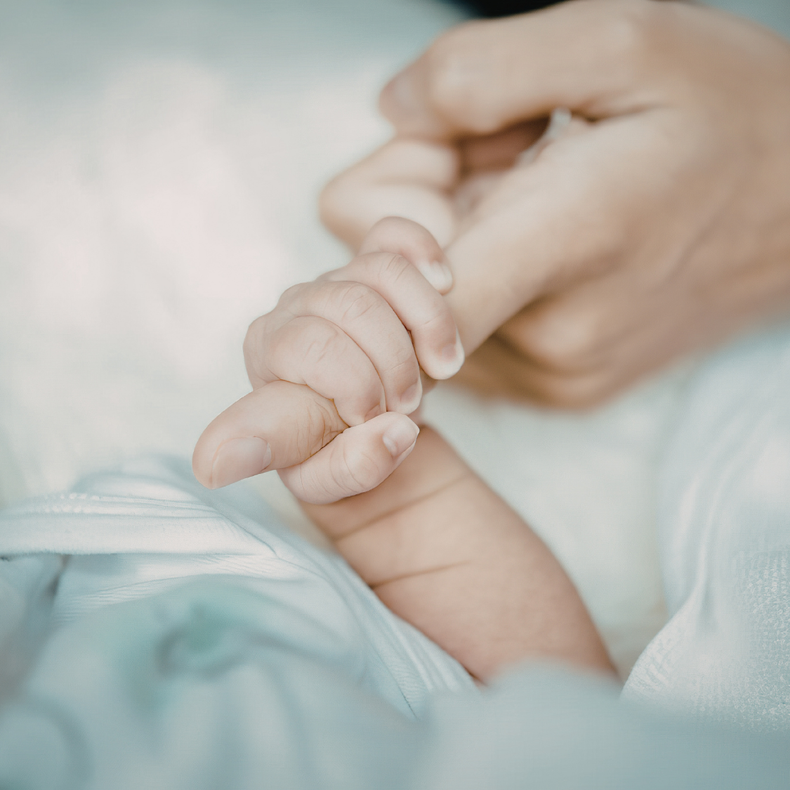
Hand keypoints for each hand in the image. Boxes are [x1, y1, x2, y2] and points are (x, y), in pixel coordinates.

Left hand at [193, 218, 463, 502]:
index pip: (310, 345)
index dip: (355, 385)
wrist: (355, 423)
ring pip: (383, 269)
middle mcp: (293, 306)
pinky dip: (424, 253)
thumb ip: (352, 468)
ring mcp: (333, 279)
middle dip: (395, 364)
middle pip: (353, 306)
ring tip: (440, 369)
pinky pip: (395, 235)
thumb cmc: (331, 447)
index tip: (371, 420)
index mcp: (268, 352)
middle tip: (408, 406)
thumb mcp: (330, 477)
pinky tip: (443, 285)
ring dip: (428, 323)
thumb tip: (395, 433)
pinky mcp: (368, 263)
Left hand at [321, 0, 789, 406]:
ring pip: (424, 309)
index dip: (373, 249)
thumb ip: (477, 71)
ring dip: (456, 240)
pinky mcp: (560, 390)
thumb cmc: (726, 116)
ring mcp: (555, 377)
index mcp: (562, 246)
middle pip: (391, 286)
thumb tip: (390, 116)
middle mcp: (549, 340)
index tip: (425, 174)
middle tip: (506, 157)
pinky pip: (463, 333)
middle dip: (421, 203)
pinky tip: (548, 239)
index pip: (398, 306)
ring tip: (542, 197)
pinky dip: (484, 278)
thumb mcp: (616, 41)